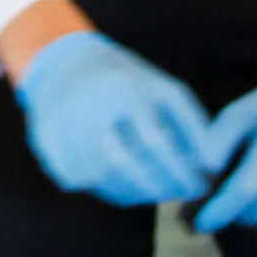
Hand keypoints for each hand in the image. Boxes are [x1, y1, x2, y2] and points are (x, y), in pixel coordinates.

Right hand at [9, 32, 217, 210]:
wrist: (63, 61)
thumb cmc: (125, 80)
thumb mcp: (162, 89)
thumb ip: (191, 125)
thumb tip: (212, 165)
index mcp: (124, 89)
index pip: (155, 142)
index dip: (179, 171)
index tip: (197, 187)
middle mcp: (90, 104)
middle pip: (122, 164)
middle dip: (153, 188)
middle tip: (172, 195)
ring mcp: (62, 123)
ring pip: (97, 176)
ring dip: (127, 193)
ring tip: (146, 191)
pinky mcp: (44, 139)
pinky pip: (73, 178)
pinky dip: (98, 187)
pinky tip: (116, 182)